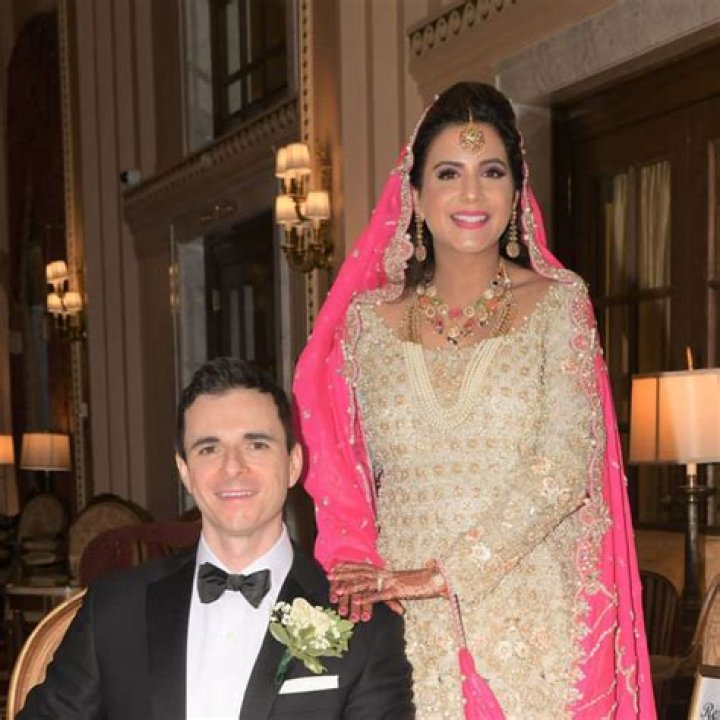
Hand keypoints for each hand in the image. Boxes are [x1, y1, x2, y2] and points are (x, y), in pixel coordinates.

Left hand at [329, 561, 446, 621]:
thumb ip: (398, 581)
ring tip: (337, 590)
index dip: (350, 565)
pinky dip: (367, 598)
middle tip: (329, 575)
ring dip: (350, 586)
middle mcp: (387, 574)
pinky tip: (357, 602)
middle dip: (344, 574)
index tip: (336, 565)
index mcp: (388, 571)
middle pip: (361, 572)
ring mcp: (391, 581)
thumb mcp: (407, 581)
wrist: (441, 578)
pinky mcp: (397, 591)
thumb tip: (388, 584)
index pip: (365, 566)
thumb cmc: (426, 579)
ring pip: (366, 583)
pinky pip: (380, 595)